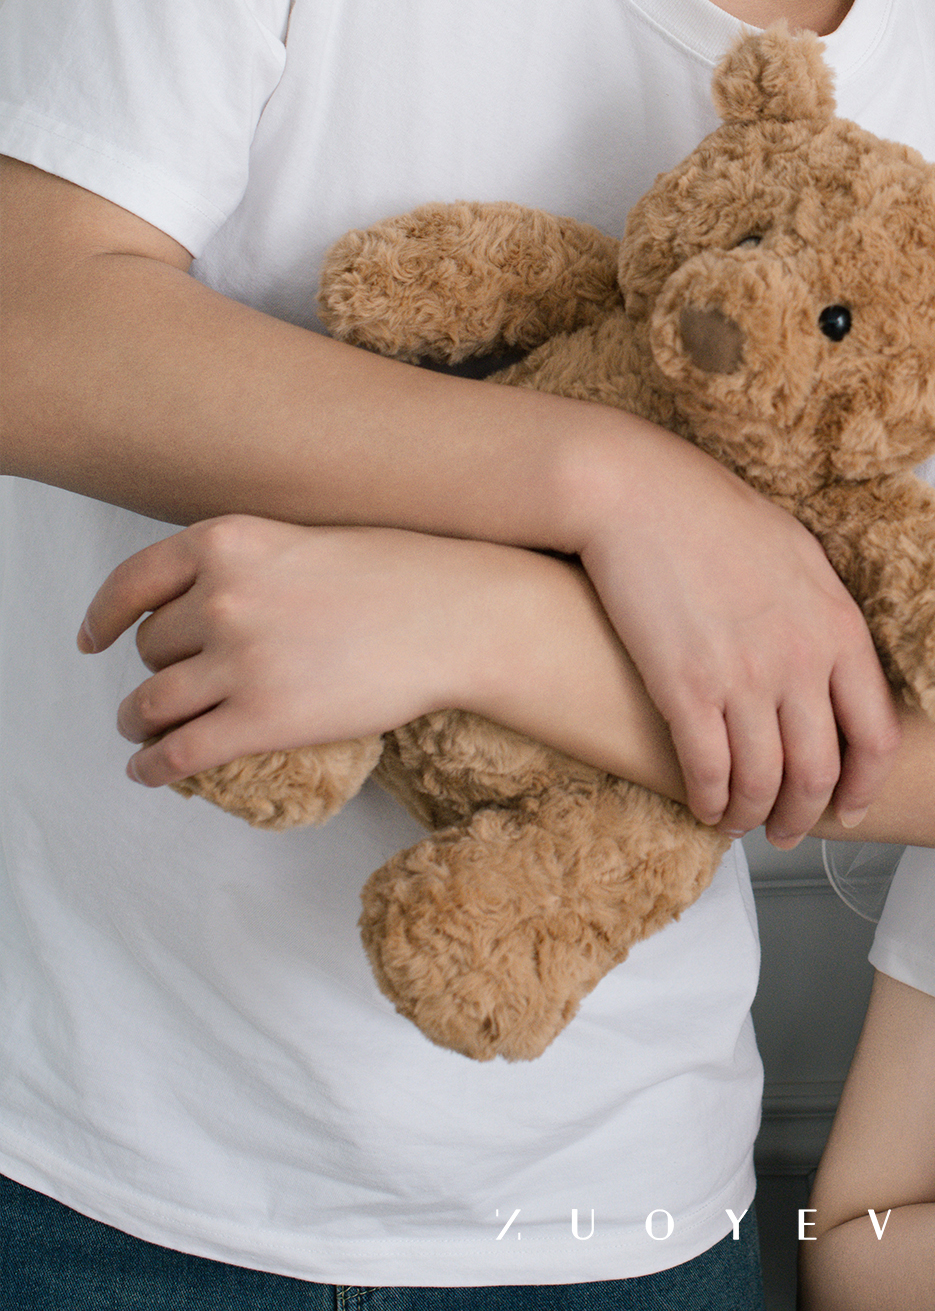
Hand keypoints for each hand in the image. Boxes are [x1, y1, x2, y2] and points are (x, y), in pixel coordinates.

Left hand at [81, 515, 507, 783]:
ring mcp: (240, 661)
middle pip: (151, 646)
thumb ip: (249, 563)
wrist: (464, 617)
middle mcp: (223, 598)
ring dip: (138, 721)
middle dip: (157, 665)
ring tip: (140, 731)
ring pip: (151, 702)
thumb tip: (203, 604)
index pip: (133, 582)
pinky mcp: (263, 721)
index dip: (104, 616)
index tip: (94, 638)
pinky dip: (153, 767)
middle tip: (172, 680)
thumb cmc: (404, 574)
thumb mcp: (308, 539)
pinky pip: (180, 752)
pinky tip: (149, 771)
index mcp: (230, 541)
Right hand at [563, 419, 900, 843]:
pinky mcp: (685, 688)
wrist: (638, 492)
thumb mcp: (800, 555)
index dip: (867, 784)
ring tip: (742, 824)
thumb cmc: (715, 515)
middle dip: (805, 815)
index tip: (851, 807)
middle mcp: (801, 660)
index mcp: (839, 628)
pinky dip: (710, 802)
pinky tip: (704, 806)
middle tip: (789, 834)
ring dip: (754, 816)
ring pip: (764, 783)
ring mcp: (744, 677)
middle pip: (819, 771)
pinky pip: (708, 772)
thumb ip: (827, 615)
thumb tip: (839, 659)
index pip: (878, 734)